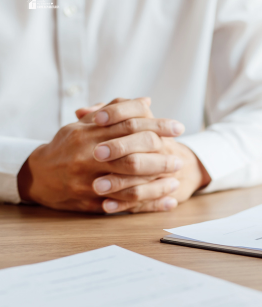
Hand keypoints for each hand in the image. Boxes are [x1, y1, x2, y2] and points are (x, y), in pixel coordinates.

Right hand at [18, 97, 205, 212]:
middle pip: (132, 156)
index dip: (157, 126)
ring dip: (157, 183)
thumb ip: (114, 113)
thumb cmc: (67, 147)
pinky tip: (169, 202)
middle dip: (160, 158)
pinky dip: (151, 204)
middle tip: (179, 158)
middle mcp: (89, 157)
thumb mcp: (84, 125)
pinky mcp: (93, 201)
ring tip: (176, 180)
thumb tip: (145, 101)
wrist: (38, 177)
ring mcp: (90, 181)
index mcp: (89, 134)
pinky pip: (126, 205)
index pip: (129, 126)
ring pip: (130, 183)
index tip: (178, 128)